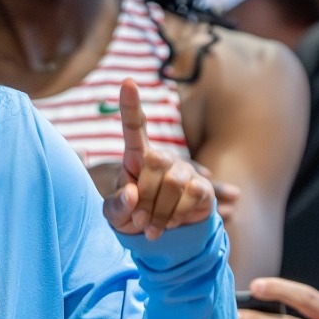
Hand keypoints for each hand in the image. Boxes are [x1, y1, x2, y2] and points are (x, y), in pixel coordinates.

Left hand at [101, 79, 215, 239]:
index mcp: (137, 157)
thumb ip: (116, 206)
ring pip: (174, 182)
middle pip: (155, 161)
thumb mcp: (115, 216)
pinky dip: (177, 216)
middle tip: (139, 220)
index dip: (131, 105)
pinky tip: (171, 223)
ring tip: (152, 227)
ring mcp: (185, 171)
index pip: (134, 126)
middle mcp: (163, 158)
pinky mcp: (203, 188)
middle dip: (145, 195)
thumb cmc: (133, 217)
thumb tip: (132, 193)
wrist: (163, 237)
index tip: (128, 81)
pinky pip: (192, 194)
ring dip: (159, 212)